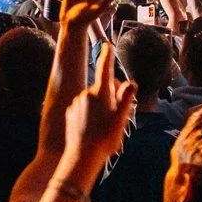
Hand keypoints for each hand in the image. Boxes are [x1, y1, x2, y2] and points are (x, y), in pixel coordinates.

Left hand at [63, 41, 136, 167]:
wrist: (82, 156)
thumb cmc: (105, 138)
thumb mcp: (121, 118)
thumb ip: (126, 98)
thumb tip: (131, 82)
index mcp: (100, 93)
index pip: (104, 69)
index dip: (106, 56)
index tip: (107, 45)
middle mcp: (86, 94)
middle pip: (103, 87)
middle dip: (112, 94)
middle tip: (120, 113)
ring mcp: (77, 103)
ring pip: (93, 99)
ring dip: (101, 106)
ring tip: (106, 126)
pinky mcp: (70, 112)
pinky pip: (84, 108)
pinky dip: (90, 113)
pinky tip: (94, 128)